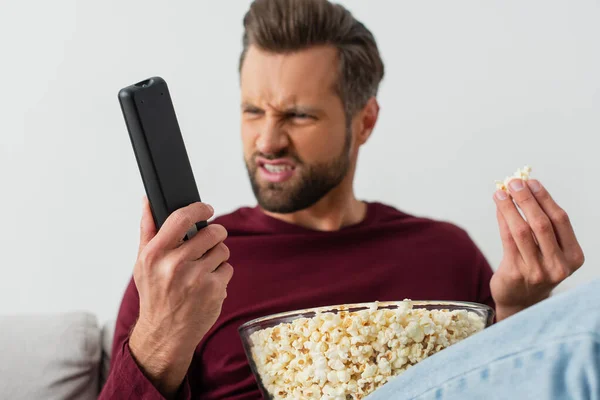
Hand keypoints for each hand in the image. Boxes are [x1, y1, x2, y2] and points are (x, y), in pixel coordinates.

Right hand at [129, 197, 233, 397]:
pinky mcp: (215, 291)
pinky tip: (207, 283)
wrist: (165, 333)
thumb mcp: (143, 263)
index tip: (207, 209)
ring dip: (218, 254)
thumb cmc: (154, 294)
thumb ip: (147, 229)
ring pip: (223, 249)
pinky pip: (228, 268)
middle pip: (211, 232)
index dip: (199, 208)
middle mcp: (175, 265)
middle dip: (215, 233)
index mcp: (154, 255)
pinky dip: (221, 273)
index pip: (181, 218)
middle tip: (210, 239)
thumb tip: (148, 200)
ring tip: (204, 266)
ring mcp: (197, 279)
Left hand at [491, 179, 583, 320]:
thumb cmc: (536, 268)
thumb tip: (524, 189)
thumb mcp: (549, 250)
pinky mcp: (516, 273)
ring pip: (522, 231)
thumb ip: (543, 224)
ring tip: (501, 193)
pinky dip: (502, 220)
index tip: (532, 182)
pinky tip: (498, 208)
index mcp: (573, 257)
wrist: (521, 301)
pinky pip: (507, 240)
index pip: (561, 220)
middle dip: (526, 199)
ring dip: (510, 207)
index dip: (545, 198)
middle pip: (542, 223)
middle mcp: (559, 265)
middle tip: (514, 182)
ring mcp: (537, 271)